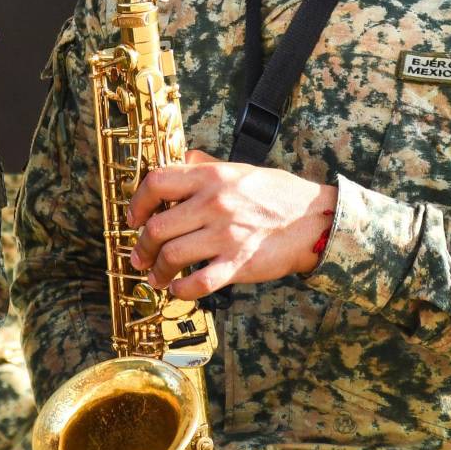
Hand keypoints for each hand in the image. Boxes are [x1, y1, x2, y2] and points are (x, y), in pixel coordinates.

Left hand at [128, 150, 336, 298]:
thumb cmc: (278, 194)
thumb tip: (181, 159)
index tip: (134, 218)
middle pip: (157, 226)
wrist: (316, 220)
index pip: (157, 183)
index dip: (137, 202)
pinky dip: (182, 290)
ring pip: (171, 256)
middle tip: (140, 257)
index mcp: (212, 177)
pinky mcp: (239, 263)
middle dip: (141, 247)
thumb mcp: (240, 169)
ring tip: (157, 277)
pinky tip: (179, 289)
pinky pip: (199, 283)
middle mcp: (215, 204)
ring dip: (157, 271)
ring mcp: (226, 234)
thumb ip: (208, 165)